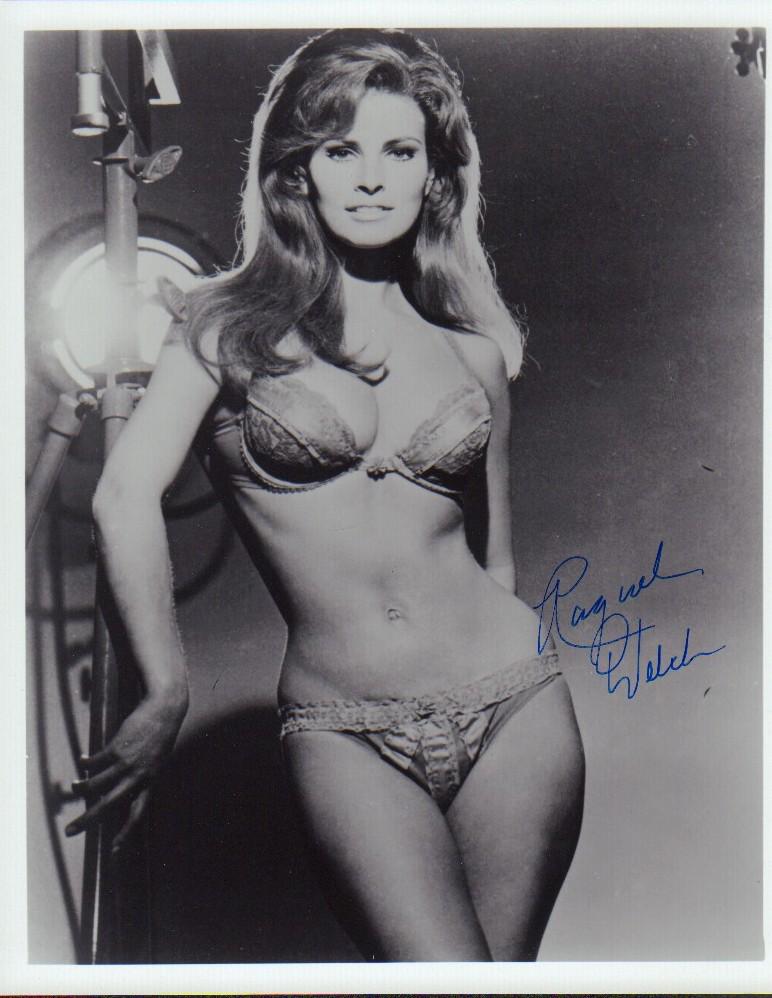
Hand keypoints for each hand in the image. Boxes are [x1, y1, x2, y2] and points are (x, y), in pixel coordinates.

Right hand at [66, 690, 186, 851]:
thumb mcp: (156, 761)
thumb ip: (142, 776)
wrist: (165, 709)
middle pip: (109, 805)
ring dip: (82, 788)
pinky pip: (95, 762)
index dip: (126, 832)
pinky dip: (86, 764)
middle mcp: (138, 776)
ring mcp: (127, 763)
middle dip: (88, 820)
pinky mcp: (117, 748)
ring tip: (73, 788)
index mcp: (150, 782)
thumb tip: (122, 789)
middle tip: (69, 830)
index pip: (138, 813)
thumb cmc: (161, 735)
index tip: (114, 849)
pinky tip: (82, 760)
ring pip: (96, 784)